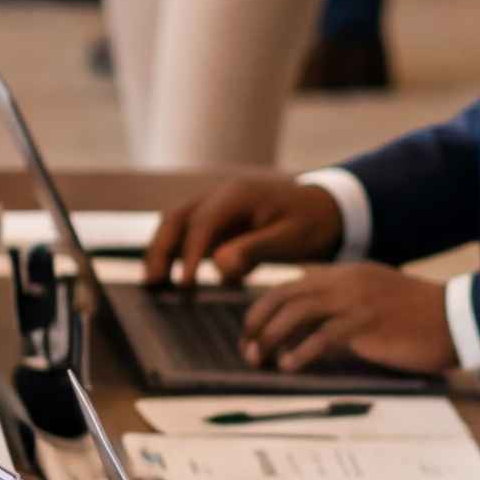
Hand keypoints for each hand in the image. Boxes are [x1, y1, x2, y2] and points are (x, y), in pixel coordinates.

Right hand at [146, 171, 339, 283]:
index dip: (190, 254)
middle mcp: (219, 195)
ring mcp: (215, 205)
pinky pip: (188, 233)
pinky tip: (173, 278)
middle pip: (176, 218)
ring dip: (162, 251)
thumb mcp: (291, 238)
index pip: (202, 223)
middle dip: (161, 249)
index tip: (185, 284)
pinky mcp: (217, 220)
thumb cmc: (312, 224)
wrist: (326, 210)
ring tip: (154, 283)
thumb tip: (219, 265)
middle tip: (153, 282)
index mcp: (237, 195)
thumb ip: (255, 250)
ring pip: (176, 224)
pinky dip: (176, 253)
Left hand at [241, 260, 458, 375]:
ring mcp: (355, 301)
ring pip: (296, 314)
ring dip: (271, 338)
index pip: (289, 287)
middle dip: (257, 324)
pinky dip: (300, 353)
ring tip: (261, 360)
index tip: (251, 334)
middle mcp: (345, 282)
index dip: (263, 310)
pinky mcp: (366, 324)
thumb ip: (342, 305)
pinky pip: (322, 337)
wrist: (458, 318)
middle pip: (283, 297)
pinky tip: (290, 366)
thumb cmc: (417, 318)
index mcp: (344, 275)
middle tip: (248, 350)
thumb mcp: (373, 300)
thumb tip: (307, 330)